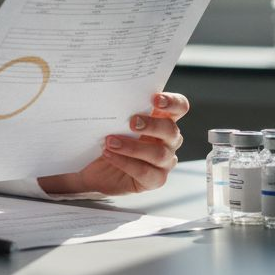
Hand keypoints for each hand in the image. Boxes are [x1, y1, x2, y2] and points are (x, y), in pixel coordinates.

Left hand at [37, 92, 189, 195]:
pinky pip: (146, 172)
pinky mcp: (155, 180)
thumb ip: (120, 109)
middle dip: (152, 125)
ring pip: (159, 154)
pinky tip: (109, 155)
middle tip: (131, 121)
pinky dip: (126, 162)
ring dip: (133, 147)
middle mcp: (168, 140)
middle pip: (171, 130)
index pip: (179, 107)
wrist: (94, 168)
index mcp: (162, 119)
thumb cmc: (109, 138)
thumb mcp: (113, 121)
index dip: (173, 101)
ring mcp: (164, 161)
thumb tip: (111, 94)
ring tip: (110, 141)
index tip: (155, 98)